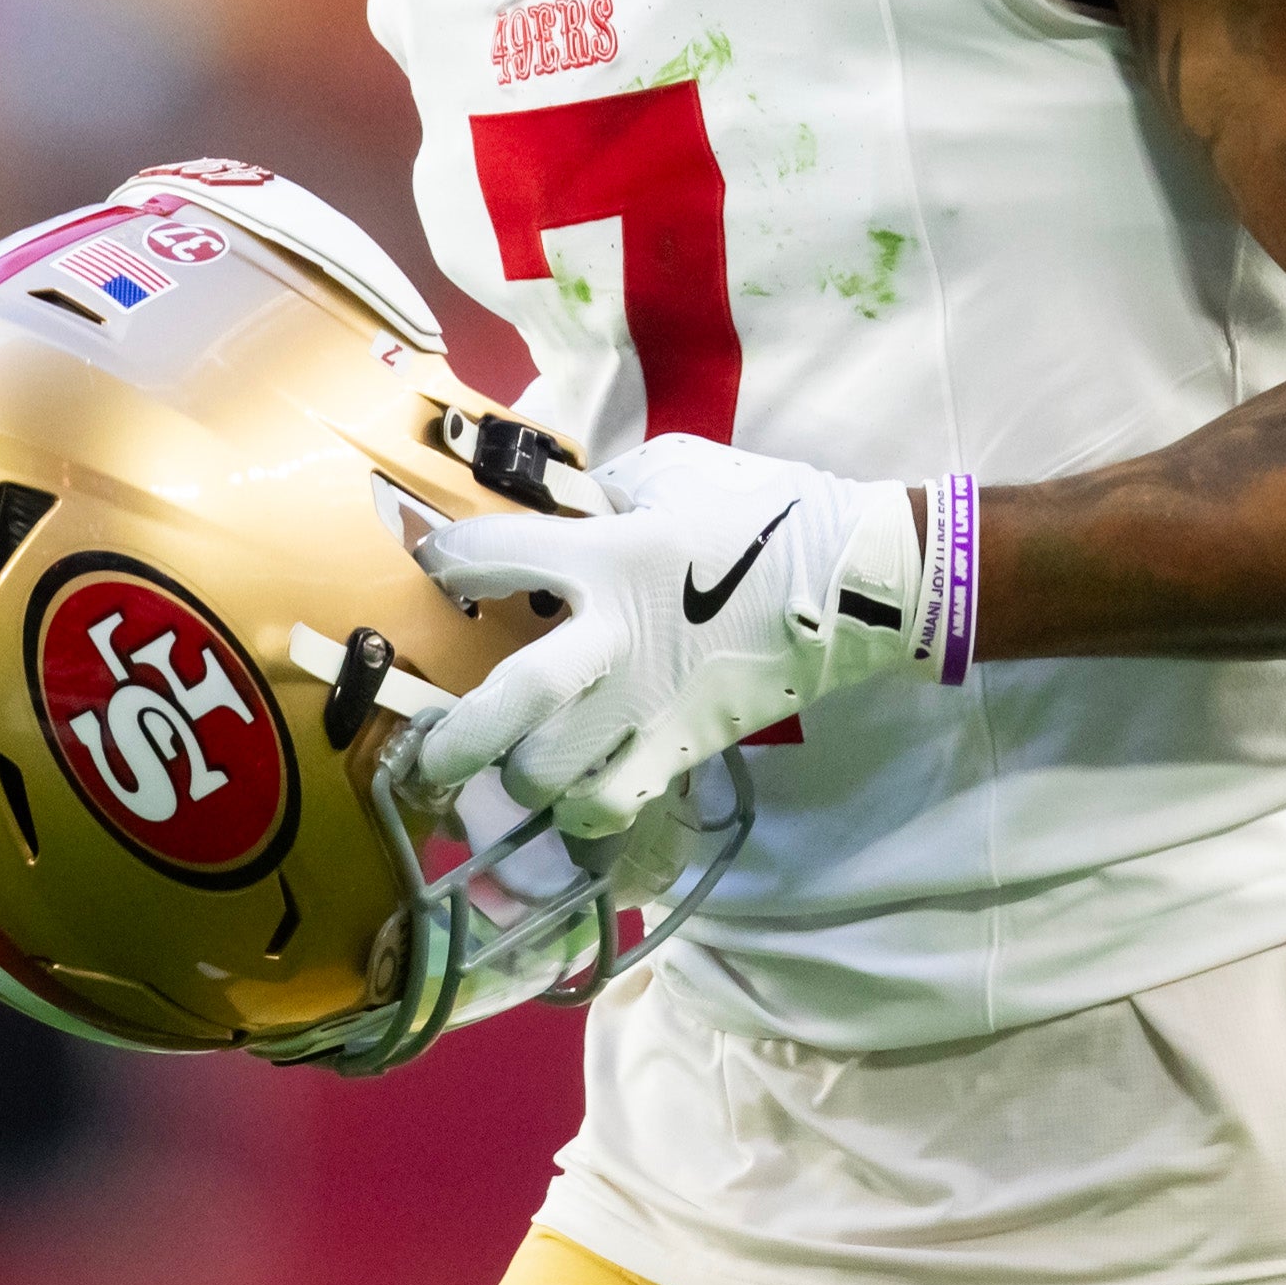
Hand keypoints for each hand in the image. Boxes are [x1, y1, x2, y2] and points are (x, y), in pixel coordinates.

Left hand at [402, 437, 938, 837]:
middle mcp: (618, 640)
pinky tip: (575, 794)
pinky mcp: (683, 747)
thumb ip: (601, 493)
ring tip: (514, 767)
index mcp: (613, 556)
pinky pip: (609, 807)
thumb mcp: (674, 473)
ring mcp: (650, 705)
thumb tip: (550, 508)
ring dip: (520, 777)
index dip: (448, 561)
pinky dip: (580, 811)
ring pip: (552, 776)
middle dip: (454, 738)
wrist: (858, 583)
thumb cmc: (766, 514)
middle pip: (512, 704)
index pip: (493, 558)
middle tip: (427, 753)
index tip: (435, 564)